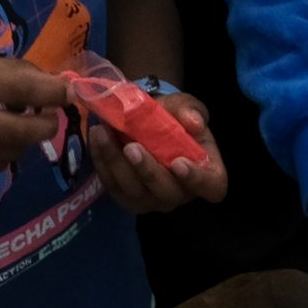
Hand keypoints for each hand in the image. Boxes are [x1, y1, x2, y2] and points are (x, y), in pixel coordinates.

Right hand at [0, 50, 74, 178]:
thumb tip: (52, 87)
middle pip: (21, 132)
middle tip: (50, 118)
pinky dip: (5, 154)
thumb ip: (8, 73)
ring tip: (16, 123)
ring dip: (24, 140)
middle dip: (46, 126)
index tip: (68, 93)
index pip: (19, 89)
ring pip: (12, 153)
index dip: (51, 94)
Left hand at [88, 94, 227, 212]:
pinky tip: (96, 139)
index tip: (179, 162)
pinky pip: (113, 187)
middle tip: (131, 146)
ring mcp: (153, 200)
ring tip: (102, 132)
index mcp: (206, 173)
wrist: (149, 121)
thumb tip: (194, 123)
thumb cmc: (175, 117)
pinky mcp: (128, 198)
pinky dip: (102, 162)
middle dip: (147, 171)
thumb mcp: (185, 107)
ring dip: (116, 163)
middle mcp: (180, 193)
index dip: (197, 180)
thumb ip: (190, 111)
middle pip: (166, 193)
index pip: (211, 187)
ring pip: (135, 192)